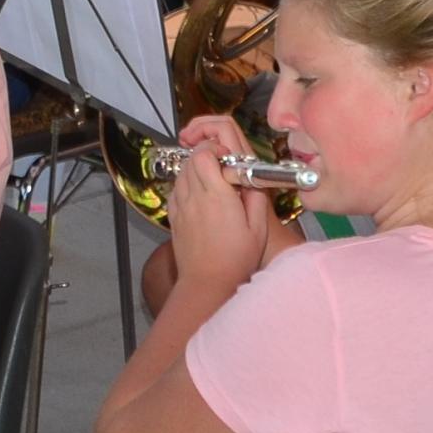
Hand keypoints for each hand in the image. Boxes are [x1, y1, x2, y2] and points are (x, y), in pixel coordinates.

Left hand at [161, 112, 282, 297]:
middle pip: (190, 160)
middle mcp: (194, 197)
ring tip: (213, 182)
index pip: (204, 155)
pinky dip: (186, 185)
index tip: (228, 158)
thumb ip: (256, 197)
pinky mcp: (174, 217)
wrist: (207, 283)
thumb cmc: (236, 259)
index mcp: (217, 196)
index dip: (214, 149)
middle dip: (205, 156)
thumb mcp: (258, 228)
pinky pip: (175, 189)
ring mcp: (181, 207)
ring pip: (181, 173)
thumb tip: (251, 177)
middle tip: (222, 167)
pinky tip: (199, 196)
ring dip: (195, 169)